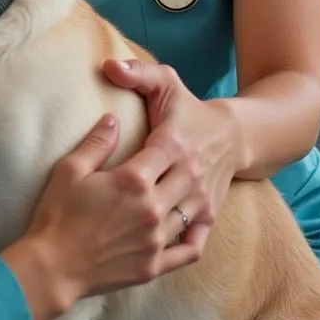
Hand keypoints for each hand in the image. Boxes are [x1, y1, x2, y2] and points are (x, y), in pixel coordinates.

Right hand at [3, 114, 201, 319]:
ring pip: (189, 212)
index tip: (164, 134)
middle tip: (178, 158)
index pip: (165, 149)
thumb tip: (113, 119)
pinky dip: (195, 236)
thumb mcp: (70, 169)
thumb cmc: (58, 214)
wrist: (54, 266)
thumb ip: (97, 143)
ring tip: (183, 186)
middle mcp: (153, 208)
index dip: (167, 138)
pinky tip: (191, 224)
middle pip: (184, 177)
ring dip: (189, 196)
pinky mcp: (156, 265)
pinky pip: (189, 250)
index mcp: (133, 180)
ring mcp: (157, 240)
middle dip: (184, 164)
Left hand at [102, 59, 240, 251]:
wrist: (233, 136)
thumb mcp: (165, 83)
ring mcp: (201, 201)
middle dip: (121, 213)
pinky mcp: (209, 218)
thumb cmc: (188, 109)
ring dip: (139, 235)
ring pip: (168, 227)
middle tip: (86, 219)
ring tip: (106, 238)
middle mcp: (189, 177)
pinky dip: (169, 251)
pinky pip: (190, 244)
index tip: (85, 185)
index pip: (140, 167)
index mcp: (173, 145)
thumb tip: (107, 66)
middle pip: (151, 201)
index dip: (114, 178)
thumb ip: (137, 73)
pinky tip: (140, 253)